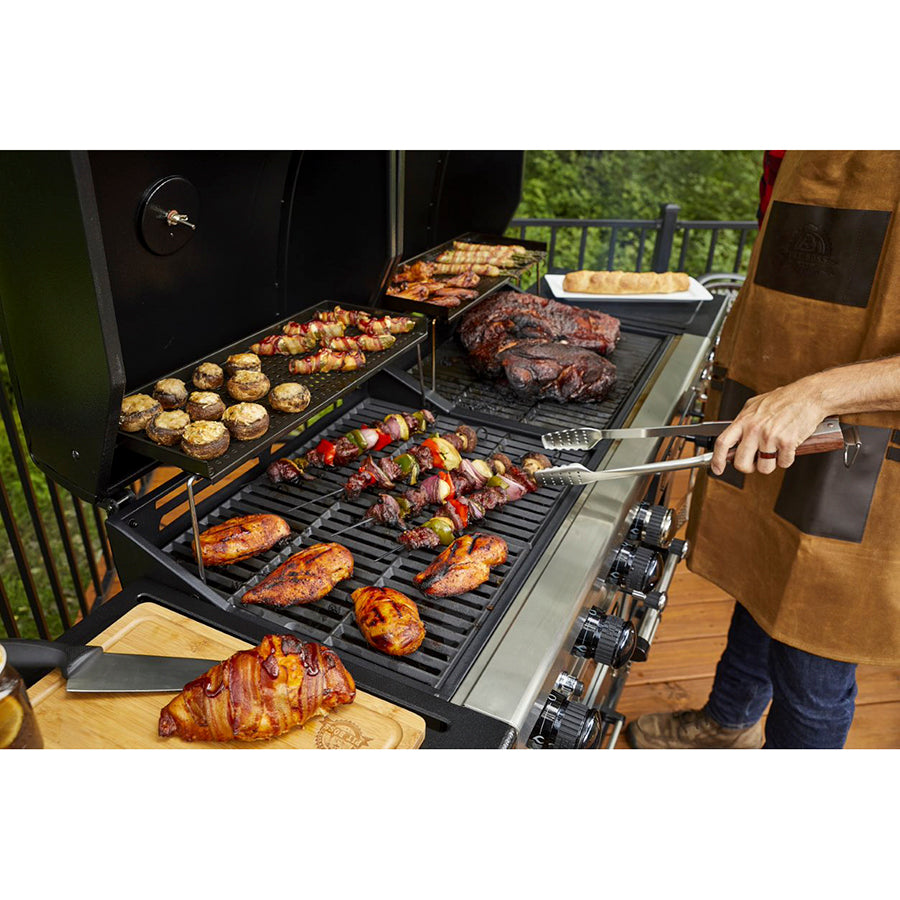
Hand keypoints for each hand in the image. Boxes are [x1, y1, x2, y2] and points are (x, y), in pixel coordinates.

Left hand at [710, 379, 826, 475]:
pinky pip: (784, 463)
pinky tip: (788, 447)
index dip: (717, 459)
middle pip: (741, 463)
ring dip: (771, 464)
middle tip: (755, 462)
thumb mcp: (755, 405)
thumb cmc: (784, 399)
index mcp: (744, 420)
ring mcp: (770, 436)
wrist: (809, 395)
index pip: (722, 443)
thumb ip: (743, 421)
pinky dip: (787, 459)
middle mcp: (754, 429)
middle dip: (748, 467)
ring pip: (764, 468)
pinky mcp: (787, 442)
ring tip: (775, 450)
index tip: (717, 468)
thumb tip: (733, 437)